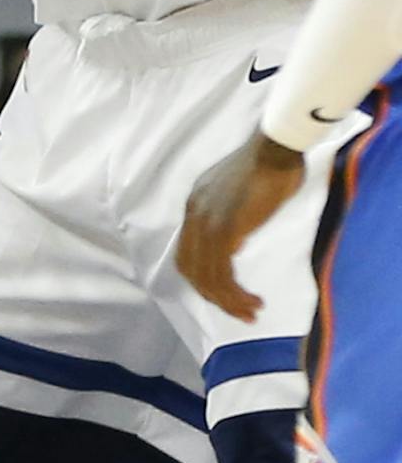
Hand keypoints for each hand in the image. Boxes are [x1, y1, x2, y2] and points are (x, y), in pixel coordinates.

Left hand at [176, 132, 304, 322]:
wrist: (274, 149)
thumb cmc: (268, 167)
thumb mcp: (239, 195)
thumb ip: (231, 216)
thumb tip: (234, 242)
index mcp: (196, 206)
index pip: (188, 253)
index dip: (204, 279)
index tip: (227, 295)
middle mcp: (194, 215)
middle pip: (191, 269)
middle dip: (214, 297)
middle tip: (240, 313)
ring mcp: (206, 221)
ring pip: (206, 275)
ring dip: (228, 301)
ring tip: (251, 313)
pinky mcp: (224, 228)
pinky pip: (221, 271)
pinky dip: (234, 292)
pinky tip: (252, 300)